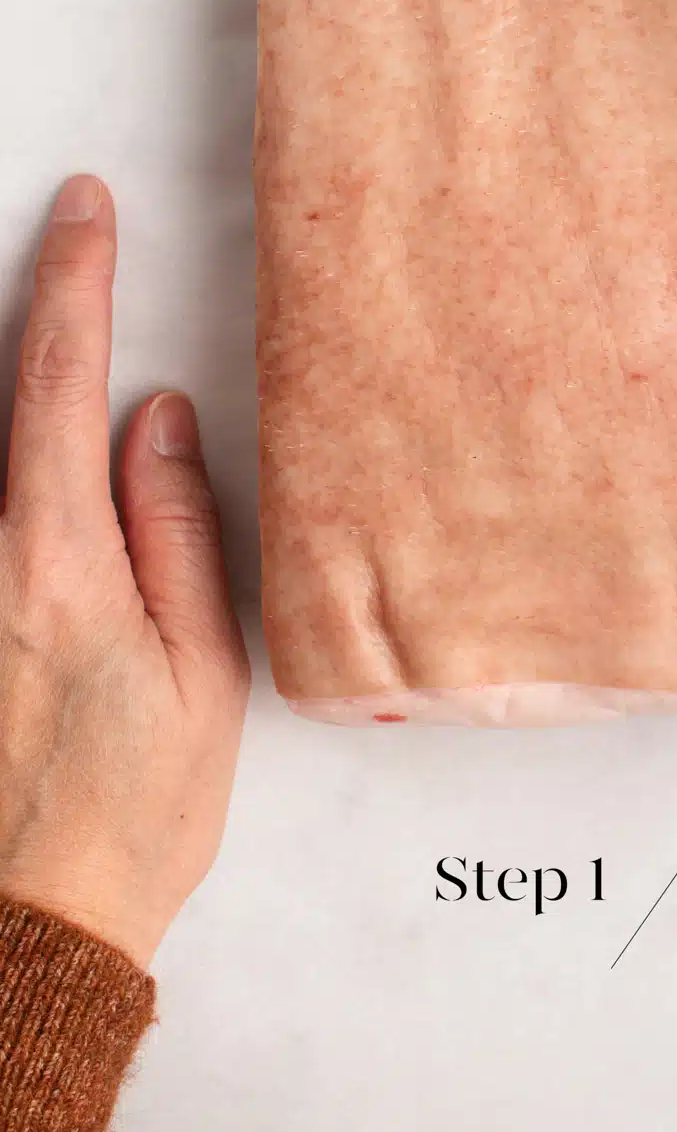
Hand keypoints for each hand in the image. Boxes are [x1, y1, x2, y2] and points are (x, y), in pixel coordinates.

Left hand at [0, 177, 248, 968]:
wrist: (29, 924)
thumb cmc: (131, 813)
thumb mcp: (201, 671)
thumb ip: (174, 529)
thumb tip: (159, 420)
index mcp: (54, 563)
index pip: (58, 383)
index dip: (73, 281)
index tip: (83, 206)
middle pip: (3, 396)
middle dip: (37, 300)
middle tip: (67, 223)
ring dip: (24, 379)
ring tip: (58, 314)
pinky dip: (17, 455)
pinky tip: (50, 444)